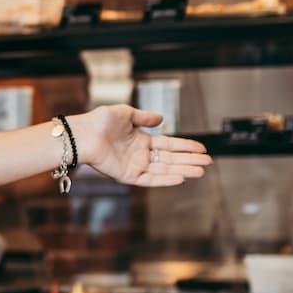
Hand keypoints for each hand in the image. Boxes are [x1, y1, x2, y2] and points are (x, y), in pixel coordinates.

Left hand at [73, 105, 212, 187]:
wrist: (84, 134)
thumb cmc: (100, 121)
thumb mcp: (126, 113)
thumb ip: (144, 117)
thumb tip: (163, 119)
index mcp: (141, 140)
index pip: (169, 144)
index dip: (186, 146)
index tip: (202, 148)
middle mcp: (140, 154)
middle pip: (171, 158)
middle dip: (190, 160)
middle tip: (208, 162)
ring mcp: (135, 166)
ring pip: (164, 169)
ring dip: (183, 170)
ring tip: (201, 170)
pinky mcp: (128, 176)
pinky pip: (150, 179)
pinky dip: (165, 179)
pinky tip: (181, 178)